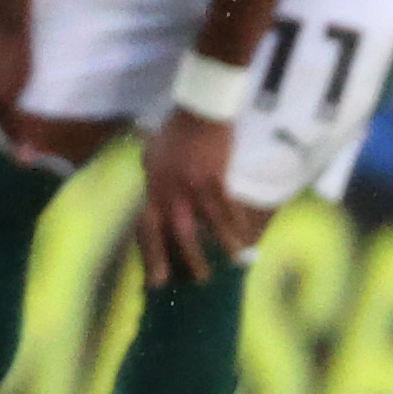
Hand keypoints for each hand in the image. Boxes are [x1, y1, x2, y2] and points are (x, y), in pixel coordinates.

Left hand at [135, 109, 251, 285]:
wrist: (198, 111)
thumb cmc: (174, 131)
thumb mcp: (152, 154)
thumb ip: (152, 178)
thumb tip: (152, 196)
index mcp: (153, 187)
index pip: (146, 226)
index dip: (150, 253)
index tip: (156, 276)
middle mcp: (170, 191)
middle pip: (176, 232)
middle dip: (186, 259)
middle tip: (196, 281)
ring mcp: (193, 186)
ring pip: (207, 225)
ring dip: (221, 246)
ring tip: (233, 263)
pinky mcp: (215, 178)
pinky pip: (227, 208)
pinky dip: (237, 224)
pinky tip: (245, 236)